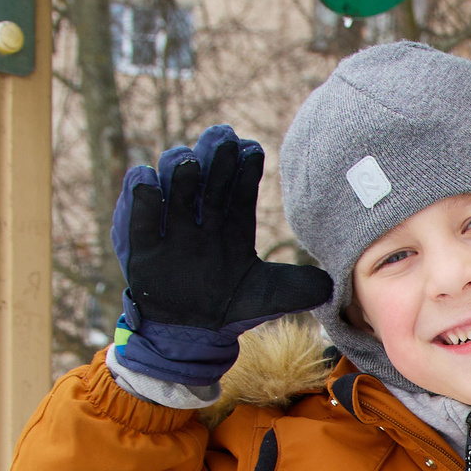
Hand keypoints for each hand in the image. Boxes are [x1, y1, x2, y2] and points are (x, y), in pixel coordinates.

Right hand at [109, 124, 332, 387]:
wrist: (194, 333)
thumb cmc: (232, 305)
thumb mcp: (267, 297)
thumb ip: (298, 287)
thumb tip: (331, 285)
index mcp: (233, 220)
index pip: (240, 187)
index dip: (244, 168)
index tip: (251, 150)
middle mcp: (202, 215)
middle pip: (209, 177)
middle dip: (215, 156)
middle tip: (222, 138)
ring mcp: (172, 224)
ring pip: (174, 185)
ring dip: (180, 169)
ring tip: (188, 161)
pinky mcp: (142, 241)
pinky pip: (139, 213)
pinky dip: (140, 194)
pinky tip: (146, 178)